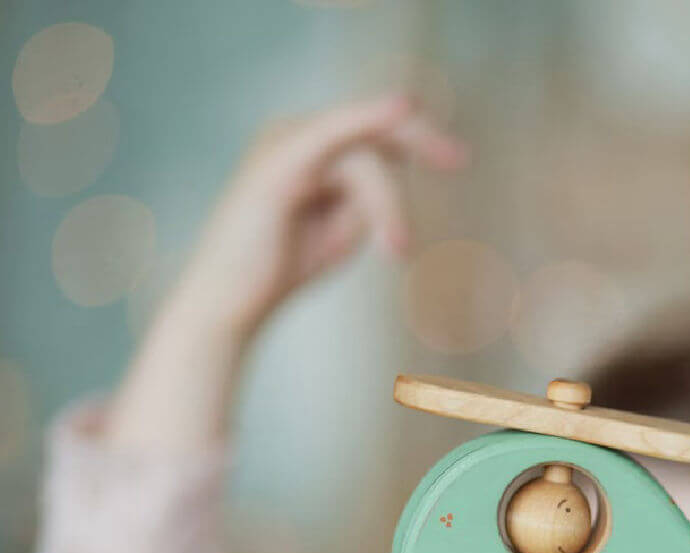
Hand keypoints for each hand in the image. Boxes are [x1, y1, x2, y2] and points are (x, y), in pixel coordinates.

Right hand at [167, 91, 468, 343]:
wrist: (230, 304)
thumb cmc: (281, 269)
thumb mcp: (341, 228)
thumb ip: (371, 198)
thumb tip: (401, 176)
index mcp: (308, 147)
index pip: (374, 134)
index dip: (418, 139)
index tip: (458, 158)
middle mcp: (294, 133)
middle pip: (375, 131)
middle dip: (420, 140)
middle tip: (459, 158)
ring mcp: (283, 143)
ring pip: (364, 156)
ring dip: (388, 205)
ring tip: (396, 250)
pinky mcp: (278, 164)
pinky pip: (333, 134)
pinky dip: (367, 120)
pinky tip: (401, 110)